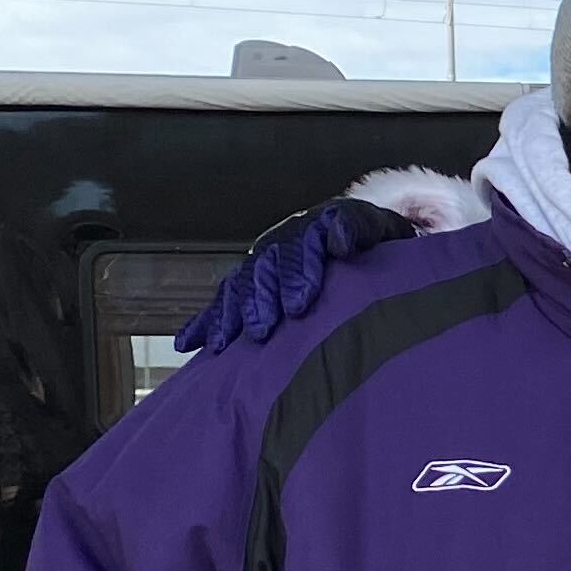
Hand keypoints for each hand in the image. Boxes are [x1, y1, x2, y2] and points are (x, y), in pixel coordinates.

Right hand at [177, 196, 414, 354]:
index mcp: (318, 227)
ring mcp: (265, 261)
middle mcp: (286, 242)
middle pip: (267, 268)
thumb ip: (362, 231)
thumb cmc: (375, 244)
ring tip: (226, 342)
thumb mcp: (382, 232)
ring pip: (242, 285)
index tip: (300, 303)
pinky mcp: (251, 282)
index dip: (301, 274)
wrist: (356, 237)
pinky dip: (206, 321)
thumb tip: (339, 239)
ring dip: (233, 314)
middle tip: (264, 328)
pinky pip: (224, 300)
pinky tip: (187, 343)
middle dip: (262, 299)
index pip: (306, 247)